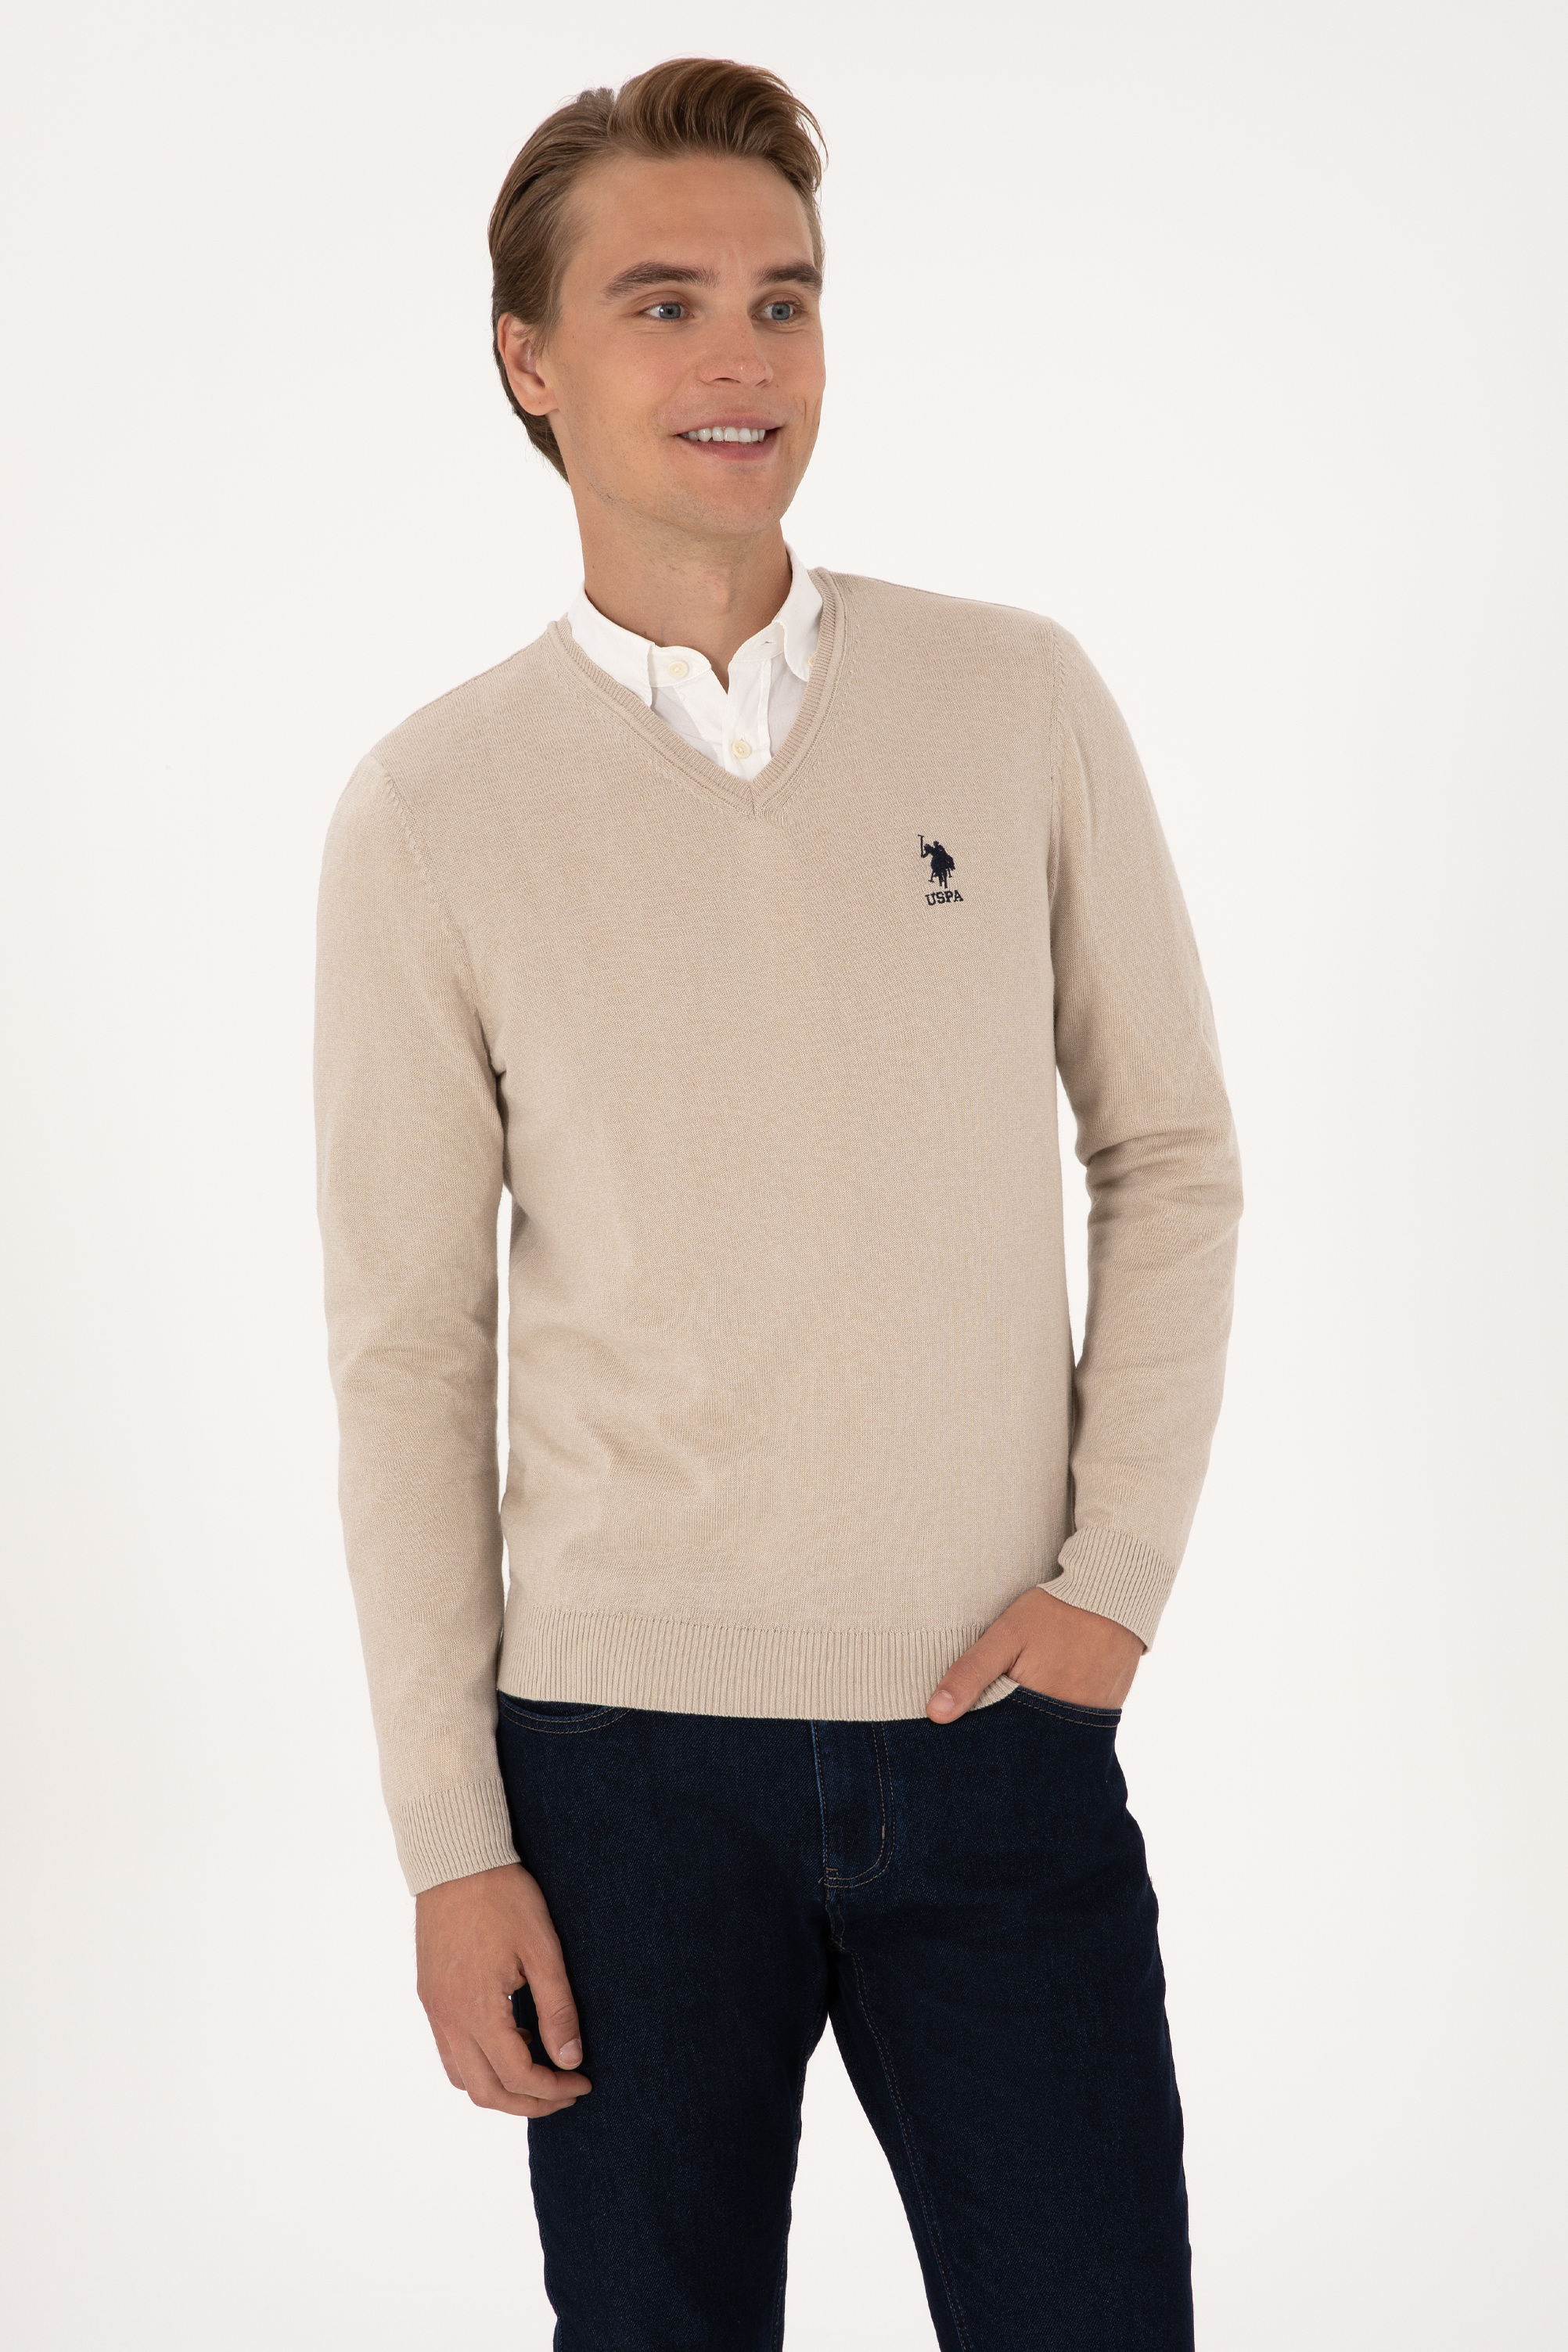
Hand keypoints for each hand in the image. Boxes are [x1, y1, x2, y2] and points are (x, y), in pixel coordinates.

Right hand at [415, 1861, 591, 2117]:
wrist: (456, 1861)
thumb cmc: (504, 1898)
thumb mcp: (543, 1950)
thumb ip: (557, 2009)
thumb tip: (571, 2060)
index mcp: (477, 2009)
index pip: (518, 2076)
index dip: (554, 2089)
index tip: (583, 2082)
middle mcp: (449, 2018)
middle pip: (486, 2093)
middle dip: (530, 2103)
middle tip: (566, 2092)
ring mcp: (435, 2009)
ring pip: (462, 2079)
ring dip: (502, 2089)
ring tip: (540, 2070)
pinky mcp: (430, 1997)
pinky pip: (450, 2053)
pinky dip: (480, 2065)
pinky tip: (510, 2042)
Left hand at [927, 1586, 1142, 1721]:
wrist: (1112, 1596)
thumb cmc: (1055, 1612)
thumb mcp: (1006, 1635)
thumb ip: (971, 1673)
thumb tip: (936, 1714)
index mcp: (1038, 1707)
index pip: (1000, 1742)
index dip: (980, 1740)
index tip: (962, 1739)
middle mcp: (1069, 1725)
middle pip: (1026, 1746)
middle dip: (1006, 1740)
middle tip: (989, 1728)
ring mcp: (1091, 1723)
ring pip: (1050, 1741)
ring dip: (1032, 1734)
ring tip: (1019, 1716)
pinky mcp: (1105, 1714)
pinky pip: (1073, 1732)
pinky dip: (1056, 1726)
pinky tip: (1043, 1711)